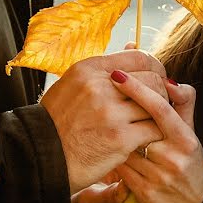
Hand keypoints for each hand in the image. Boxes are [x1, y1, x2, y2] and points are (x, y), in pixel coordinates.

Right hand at [41, 49, 168, 192]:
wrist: (41, 158)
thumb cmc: (59, 121)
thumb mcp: (74, 84)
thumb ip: (104, 68)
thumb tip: (133, 45)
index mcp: (89, 68)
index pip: (140, 57)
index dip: (156, 67)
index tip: (157, 78)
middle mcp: (99, 86)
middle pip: (152, 80)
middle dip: (161, 92)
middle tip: (159, 104)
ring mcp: (110, 112)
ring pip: (156, 105)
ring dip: (158, 115)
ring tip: (151, 121)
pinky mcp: (120, 138)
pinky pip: (153, 129)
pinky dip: (153, 134)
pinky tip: (146, 139)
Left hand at [111, 72, 202, 202]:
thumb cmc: (190, 162)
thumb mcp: (191, 134)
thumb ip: (183, 105)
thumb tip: (171, 80)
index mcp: (186, 139)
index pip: (161, 108)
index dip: (138, 90)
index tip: (117, 75)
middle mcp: (174, 157)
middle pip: (137, 127)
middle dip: (121, 115)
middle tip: (105, 102)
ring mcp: (159, 176)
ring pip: (126, 148)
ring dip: (117, 139)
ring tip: (112, 133)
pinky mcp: (145, 193)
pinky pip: (122, 169)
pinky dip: (116, 159)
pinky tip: (114, 153)